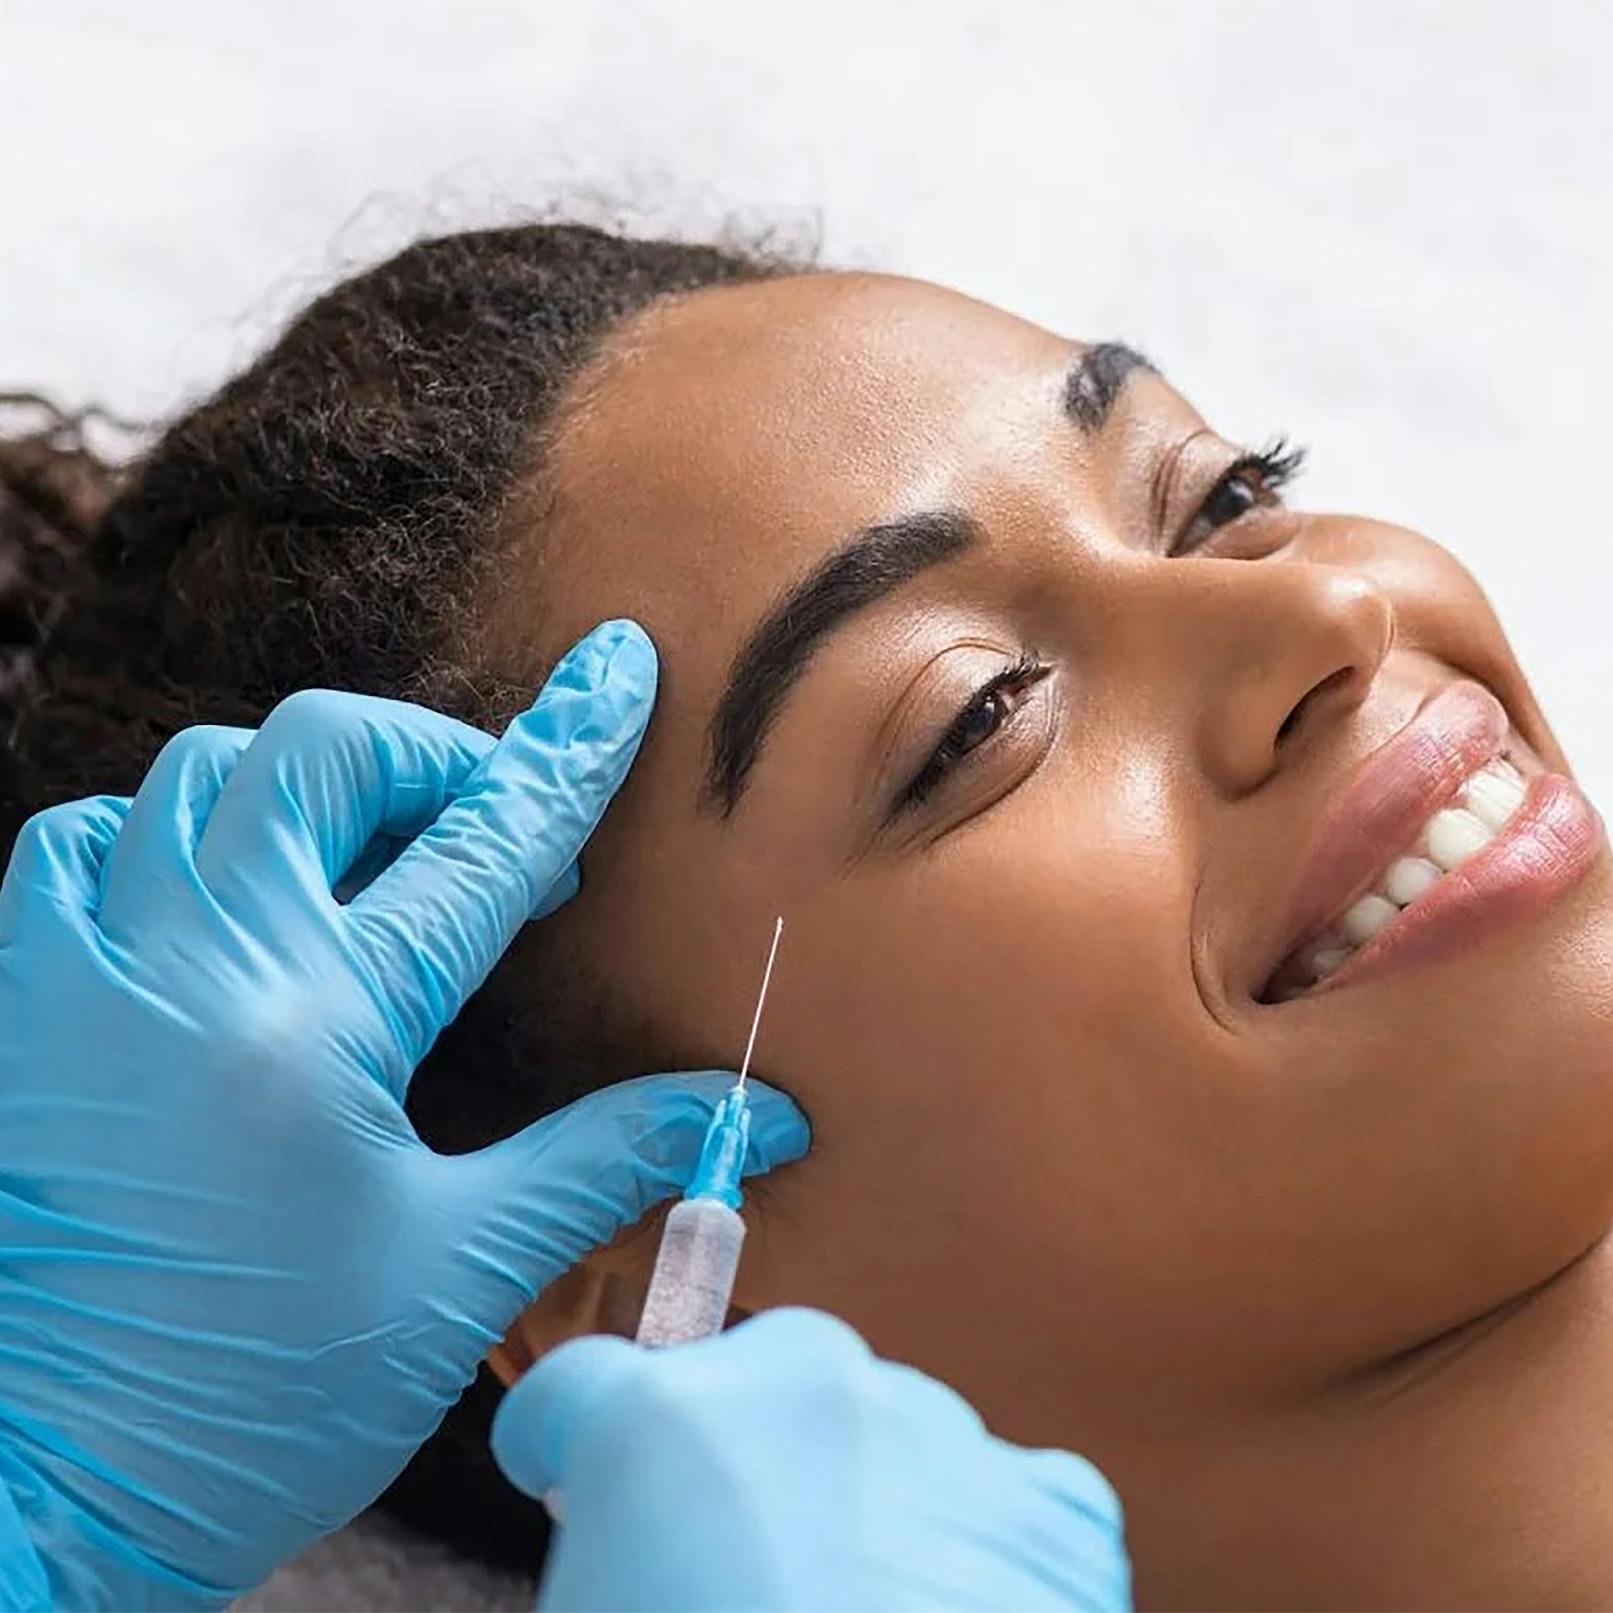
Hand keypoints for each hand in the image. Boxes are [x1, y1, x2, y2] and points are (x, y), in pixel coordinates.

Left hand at [0, 620, 808, 1609]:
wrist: (43, 1500)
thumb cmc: (258, 1397)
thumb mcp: (462, 1273)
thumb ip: (608, 1157)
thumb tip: (760, 1116)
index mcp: (322, 1027)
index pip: (480, 842)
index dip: (567, 746)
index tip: (619, 665)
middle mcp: (194, 967)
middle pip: (319, 752)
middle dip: (430, 754)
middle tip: (487, 825)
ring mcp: (84, 976)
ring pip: (194, 775)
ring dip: (302, 785)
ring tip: (364, 858)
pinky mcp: (20, 1010)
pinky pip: (72, 846)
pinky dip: (154, 829)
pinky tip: (210, 886)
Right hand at [495, 1309, 1130, 1612]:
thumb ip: (610, 1573)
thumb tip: (645, 1570)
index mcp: (658, 1425)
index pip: (581, 1389)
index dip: (564, 1440)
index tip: (571, 1479)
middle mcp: (801, 1389)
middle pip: (755, 1383)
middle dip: (741, 1456)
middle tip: (738, 1574)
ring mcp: (935, 1433)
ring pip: (883, 1434)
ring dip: (864, 1502)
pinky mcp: (1050, 1505)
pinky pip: (1003, 1498)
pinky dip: (980, 1551)